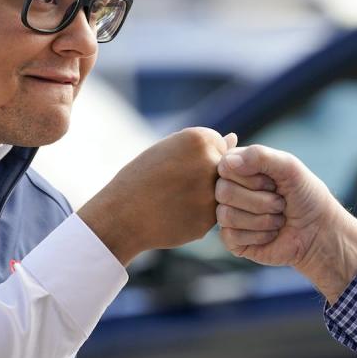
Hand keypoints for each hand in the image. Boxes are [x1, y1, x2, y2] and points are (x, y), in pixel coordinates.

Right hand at [80, 127, 236, 264]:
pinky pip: (212, 214)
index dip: (199, 157)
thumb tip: (234, 138)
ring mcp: (213, 192)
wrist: (122, 214)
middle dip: (204, 177)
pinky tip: (175, 213)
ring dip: (202, 196)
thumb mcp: (166, 152)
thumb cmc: (141, 178)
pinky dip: (197, 215)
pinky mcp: (210, 219)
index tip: (177, 165)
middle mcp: (210, 162)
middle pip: (223, 169)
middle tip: (175, 185)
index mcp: (199, 139)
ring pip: (219, 193)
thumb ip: (202, 146)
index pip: (220, 145)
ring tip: (173, 199)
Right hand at [215, 144, 356, 303]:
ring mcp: (229, 215)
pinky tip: (271, 234)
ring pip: (226, 215)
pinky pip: (231, 236)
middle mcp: (230, 190)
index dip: (250, 177)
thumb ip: (259, 155)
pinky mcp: (232, 240)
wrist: (320, 232)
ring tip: (278, 219)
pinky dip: (259, 235)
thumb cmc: (306, 196)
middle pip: (223, 192)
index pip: (224, 167)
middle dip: (261, 200)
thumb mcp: (289, 166)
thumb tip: (227, 163)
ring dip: (262, 219)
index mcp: (240, 169)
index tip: (273, 182)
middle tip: (280, 203)